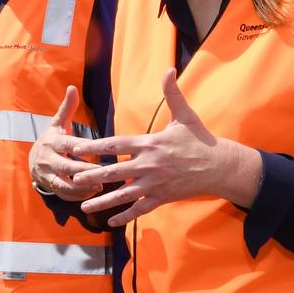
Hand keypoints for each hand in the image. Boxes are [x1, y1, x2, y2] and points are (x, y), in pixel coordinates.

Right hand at [28, 86, 100, 200]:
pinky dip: (78, 196)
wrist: (32, 160)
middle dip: (85, 171)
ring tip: (100, 186)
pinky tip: (93, 193)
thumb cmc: (52, 139)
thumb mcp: (57, 123)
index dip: (82, 148)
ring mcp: (47, 175)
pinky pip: (64, 194)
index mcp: (52, 142)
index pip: (68, 144)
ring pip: (64, 184)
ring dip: (82, 187)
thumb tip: (72, 87)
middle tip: (104, 172)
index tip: (98, 150)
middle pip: (67, 167)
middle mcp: (48, 159)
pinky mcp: (50, 187)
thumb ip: (67, 107)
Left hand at [70, 69, 262, 226]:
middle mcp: (149, 165)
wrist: (221, 167)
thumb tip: (169, 70)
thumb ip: (172, 94)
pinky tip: (111, 221)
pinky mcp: (162, 198)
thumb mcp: (185, 116)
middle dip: (92, 176)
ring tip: (84, 207)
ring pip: (123, 195)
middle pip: (114, 171)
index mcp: (150, 144)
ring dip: (103, 202)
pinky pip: (140, 209)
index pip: (116, 144)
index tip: (76, 148)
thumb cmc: (200, 140)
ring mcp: (155, 184)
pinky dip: (125, 216)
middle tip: (72, 179)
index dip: (95, 146)